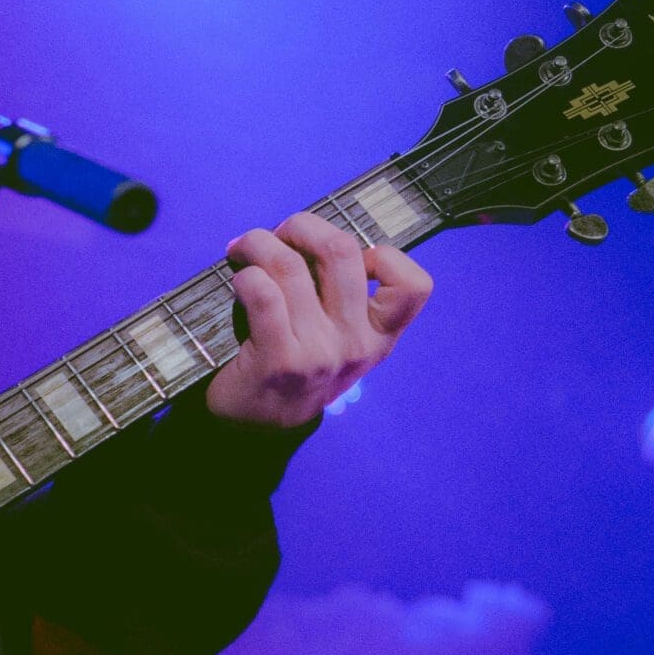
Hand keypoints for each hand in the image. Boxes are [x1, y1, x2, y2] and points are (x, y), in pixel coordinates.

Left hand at [204, 212, 432, 429]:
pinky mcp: (279, 360)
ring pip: (291, 267)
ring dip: (259, 244)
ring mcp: (319, 353)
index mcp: (379, 337)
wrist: (256, 429)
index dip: (383, 254)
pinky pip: (263, 293)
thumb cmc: (295, 369)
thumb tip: (313, 237)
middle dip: (302, 226)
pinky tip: (238, 280)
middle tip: (278, 234)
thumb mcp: (338, 342)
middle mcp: (356, 344)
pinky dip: (245, 276)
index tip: (343, 258)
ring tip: (244, 248)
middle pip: (342, 251)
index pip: (414, 286)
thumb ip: (342, 298)